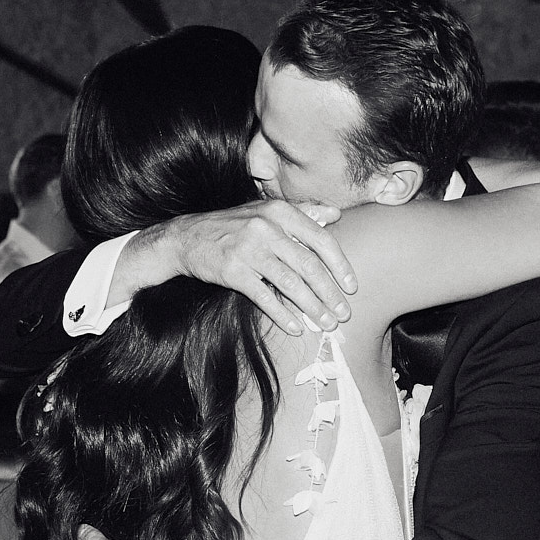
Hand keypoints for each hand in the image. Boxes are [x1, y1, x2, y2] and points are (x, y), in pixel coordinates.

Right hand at [142, 200, 355, 336]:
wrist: (187, 237)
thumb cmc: (233, 226)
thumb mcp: (266, 211)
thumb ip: (302, 212)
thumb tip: (335, 215)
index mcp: (279, 211)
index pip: (320, 239)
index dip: (340, 266)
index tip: (352, 287)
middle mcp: (266, 228)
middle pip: (309, 265)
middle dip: (330, 293)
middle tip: (343, 314)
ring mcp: (249, 249)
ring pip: (291, 284)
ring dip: (312, 308)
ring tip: (325, 324)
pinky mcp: (233, 271)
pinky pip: (264, 297)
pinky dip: (283, 315)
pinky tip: (296, 328)